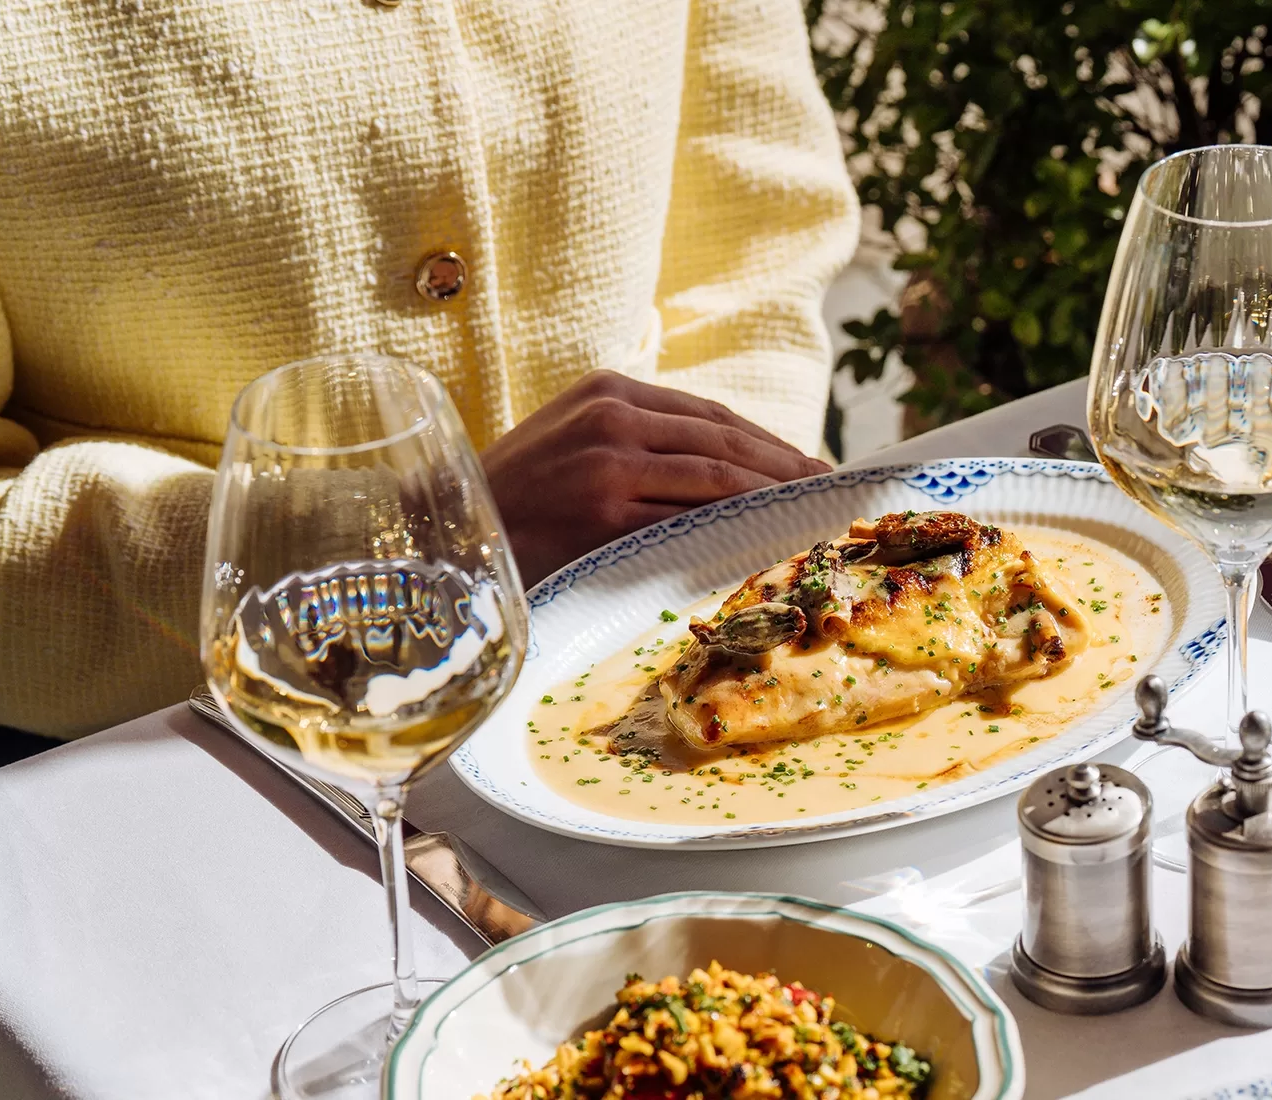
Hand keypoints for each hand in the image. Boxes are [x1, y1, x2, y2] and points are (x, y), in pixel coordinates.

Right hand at [481, 371, 831, 584]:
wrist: (440, 533)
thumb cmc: (512, 501)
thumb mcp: (572, 445)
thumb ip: (637, 445)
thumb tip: (723, 473)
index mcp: (609, 391)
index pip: (711, 416)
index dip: (770, 443)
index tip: (810, 466)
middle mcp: (612, 417)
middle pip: (726, 442)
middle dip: (788, 469)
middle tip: (831, 494)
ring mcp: (608, 464)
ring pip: (718, 478)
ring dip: (776, 498)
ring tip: (814, 517)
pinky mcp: (602, 513)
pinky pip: (689, 521)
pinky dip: (737, 530)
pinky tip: (767, 542)